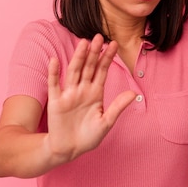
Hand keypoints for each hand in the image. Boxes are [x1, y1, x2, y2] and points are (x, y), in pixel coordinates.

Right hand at [45, 34, 135, 161]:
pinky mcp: (56, 101)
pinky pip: (54, 85)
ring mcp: (69, 94)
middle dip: (94, 52)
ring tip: (83, 43)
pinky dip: (54, 72)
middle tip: (99, 36)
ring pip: (74, 71)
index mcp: (95, 93)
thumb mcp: (106, 123)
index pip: (102, 71)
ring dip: (78, 57)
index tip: (114, 44)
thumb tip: (133, 94)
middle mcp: (82, 90)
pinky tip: (55, 60)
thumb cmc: (88, 137)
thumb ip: (118, 107)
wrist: (69, 150)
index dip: (107, 58)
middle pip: (88, 67)